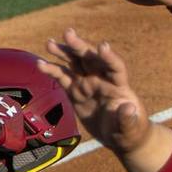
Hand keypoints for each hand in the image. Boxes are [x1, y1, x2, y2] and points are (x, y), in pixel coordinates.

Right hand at [40, 30, 171, 171]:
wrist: (120, 138)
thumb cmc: (130, 132)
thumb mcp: (131, 128)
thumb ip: (128, 119)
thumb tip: (127, 108)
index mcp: (119, 85)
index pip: (114, 67)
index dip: (109, 57)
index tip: (102, 47)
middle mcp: (102, 79)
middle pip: (91, 59)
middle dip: (80, 46)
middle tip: (68, 33)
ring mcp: (87, 84)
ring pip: (74, 64)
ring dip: (63, 52)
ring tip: (49, 43)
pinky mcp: (76, 93)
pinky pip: (62, 78)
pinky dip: (52, 71)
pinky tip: (40, 64)